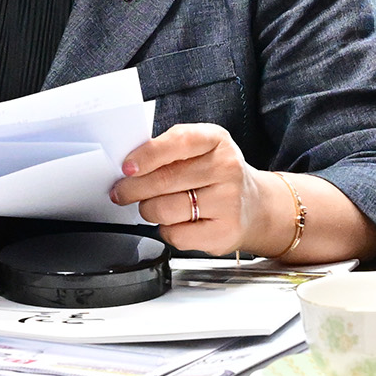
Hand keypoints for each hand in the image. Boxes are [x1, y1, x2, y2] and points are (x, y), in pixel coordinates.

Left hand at [111, 123, 280, 254]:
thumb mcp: (198, 150)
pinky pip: (176, 235)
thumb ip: (166, 152)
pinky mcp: (224, 232)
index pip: (179, 142)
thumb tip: (128, 168)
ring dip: (149, 210)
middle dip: (133, 188)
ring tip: (155, 206)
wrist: (253, 205)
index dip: (147, 155)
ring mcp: (229, 201)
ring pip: (165, 210)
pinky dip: (167, 230)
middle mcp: (227, 168)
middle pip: (164, 180)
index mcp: (216, 140)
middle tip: (121, 192)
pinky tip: (178, 222)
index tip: (127, 167)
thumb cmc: (215, 175)